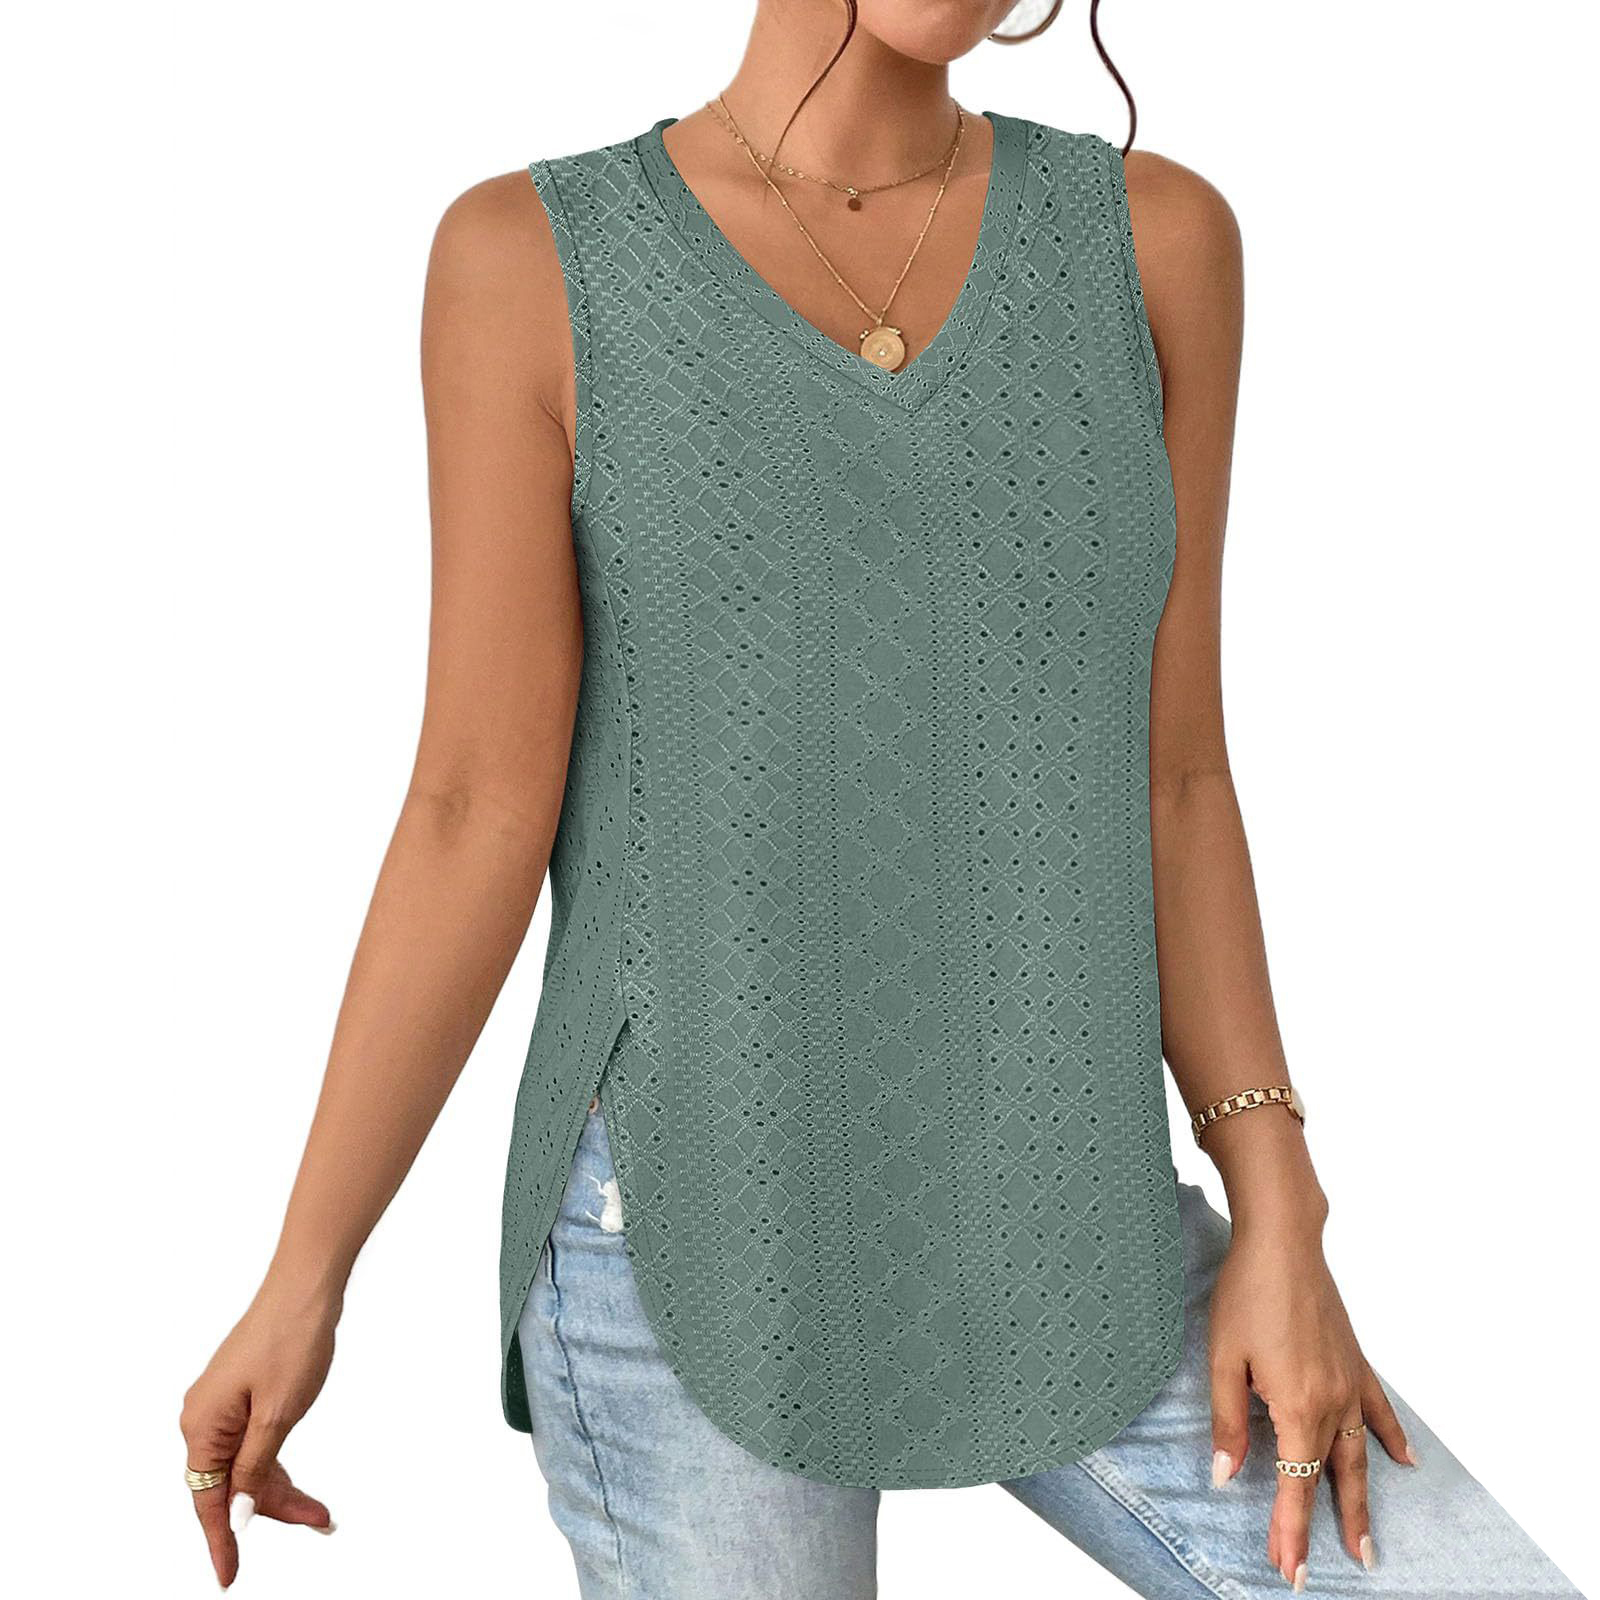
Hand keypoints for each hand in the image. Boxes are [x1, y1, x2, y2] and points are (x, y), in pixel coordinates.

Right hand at [179, 1283, 339, 1587]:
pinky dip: (275, 1462)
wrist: (305, 1286)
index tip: (229, 1577)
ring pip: (246, 1464)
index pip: (208, 1500)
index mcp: (203, 1426)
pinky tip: (295, 1481)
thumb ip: (254, 1469)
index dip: (222, 1540)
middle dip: (272, 1509)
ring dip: (279, 1488)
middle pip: (231, 1484)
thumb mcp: (276, 1416)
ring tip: (321, 1511)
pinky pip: (253, 1442)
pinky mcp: (242, 1393)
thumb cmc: (291, 1341)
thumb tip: (237, 1514)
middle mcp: (204, 1418)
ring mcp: (223, 1404)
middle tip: (319, 1521)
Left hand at [1208, 1213, 1413, 1587]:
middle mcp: (1331, 1402)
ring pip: (1358, 1454)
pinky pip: (1377, 1409)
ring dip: (1360, 1500)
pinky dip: (1391, 1437)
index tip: (1287, 1569)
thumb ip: (1228, 1422)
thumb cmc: (1247, 1293)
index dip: (1290, 1530)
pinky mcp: (1353, 1360)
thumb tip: (1226, 1476)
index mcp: (1297, 1406)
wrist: (1283, 1241)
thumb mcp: (1222, 1358)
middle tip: (1319, 1573)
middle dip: (1323, 1528)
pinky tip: (1406, 1462)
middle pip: (1328, 1479)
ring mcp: (1348, 1381)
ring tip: (1365, 1543)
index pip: (1295, 1486)